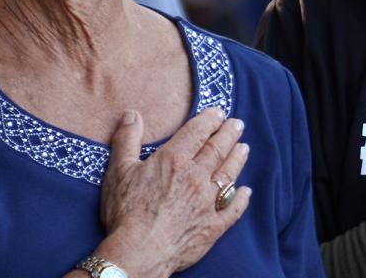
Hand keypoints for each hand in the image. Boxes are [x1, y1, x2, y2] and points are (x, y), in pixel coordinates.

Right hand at [95, 107, 250, 277]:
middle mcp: (196, 176)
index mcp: (175, 160)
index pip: (198, 132)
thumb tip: (132, 114)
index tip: (219, 112)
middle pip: (217, 149)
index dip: (209, 119)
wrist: (138, 253)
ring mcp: (207, 202)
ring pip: (228, 174)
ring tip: (244, 148)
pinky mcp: (212, 227)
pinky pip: (232, 210)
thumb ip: (127, 139)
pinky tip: (246, 191)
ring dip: (237, 159)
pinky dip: (241, 199)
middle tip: (238, 123)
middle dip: (229, 134)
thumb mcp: (119, 170)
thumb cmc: (126, 212)